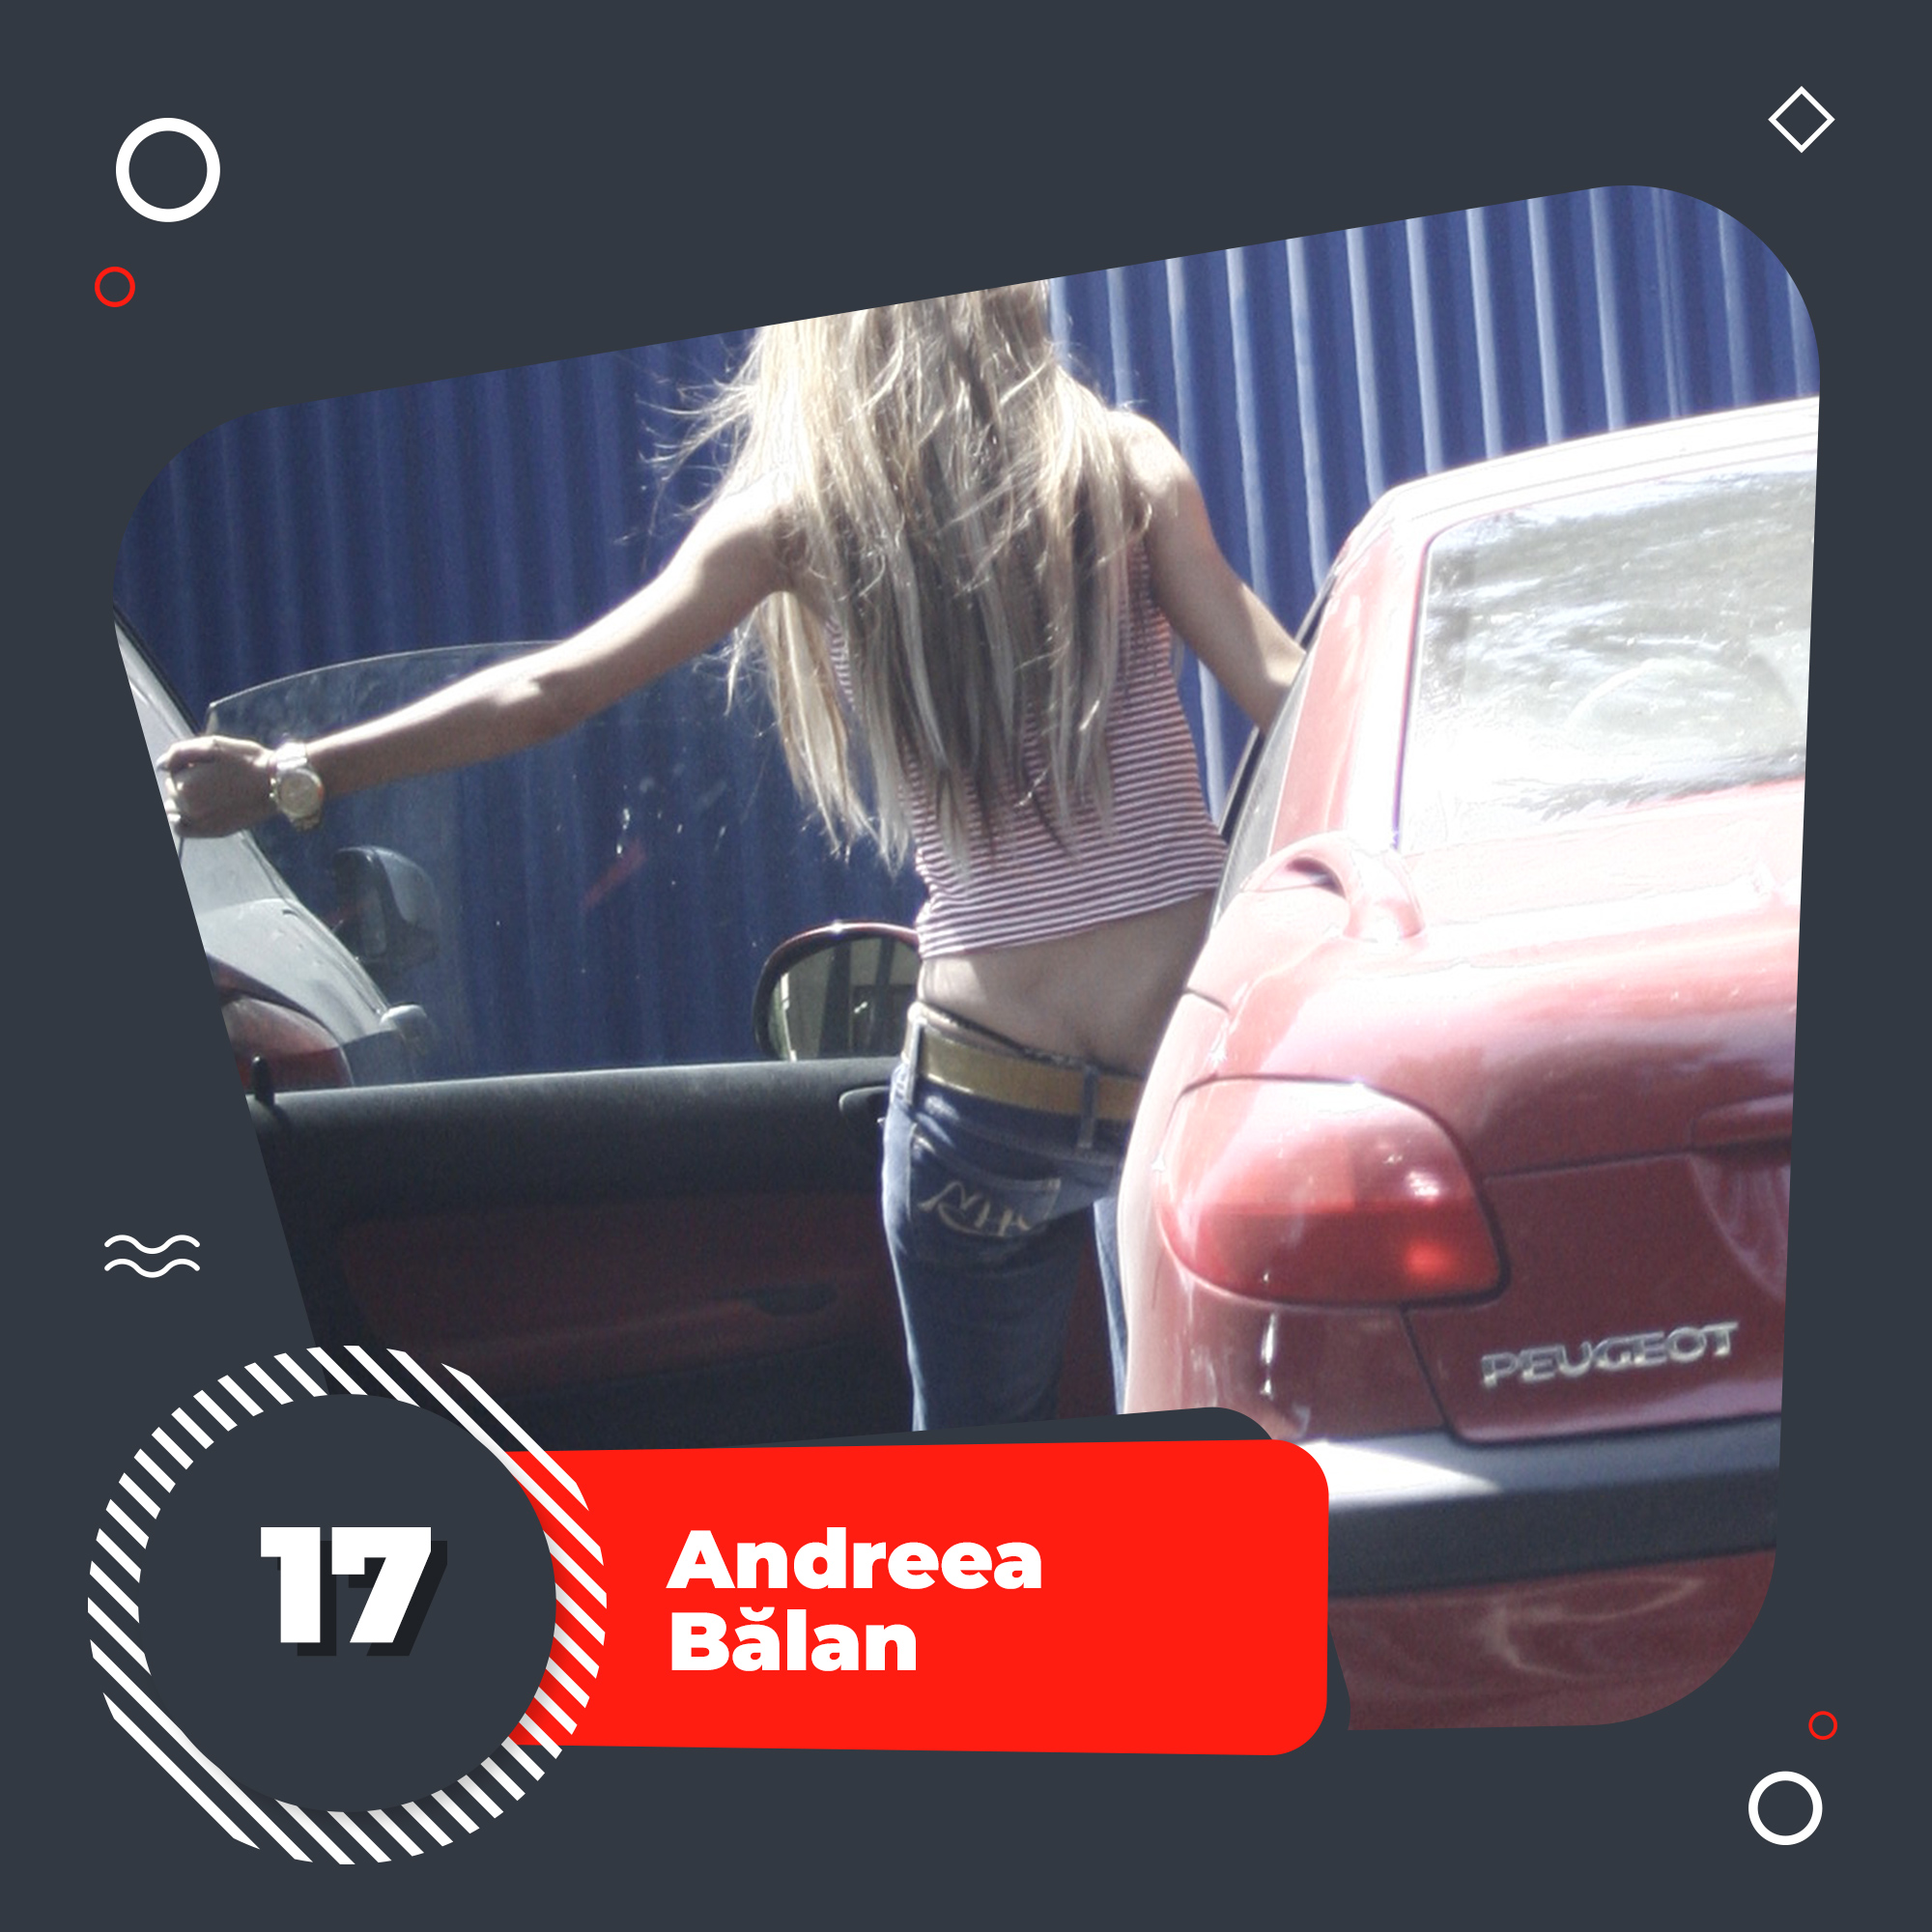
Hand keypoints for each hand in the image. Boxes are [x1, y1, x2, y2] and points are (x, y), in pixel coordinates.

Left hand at [158, 735, 275, 836]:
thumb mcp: (213, 746)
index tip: (213, 761)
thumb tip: (160, 766)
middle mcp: (188, 809)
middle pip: (174, 790)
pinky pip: (182, 829)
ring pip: (176, 807)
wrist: (278, 784)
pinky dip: (181, 820)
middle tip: (218, 775)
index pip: (173, 771)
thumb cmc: (247, 761)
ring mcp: (200, 823)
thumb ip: (180, 752)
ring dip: (186, 798)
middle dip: (188, 780)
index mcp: (186, 786)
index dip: (190, 762)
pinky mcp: (212, 832)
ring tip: (214, 791)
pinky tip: (193, 811)